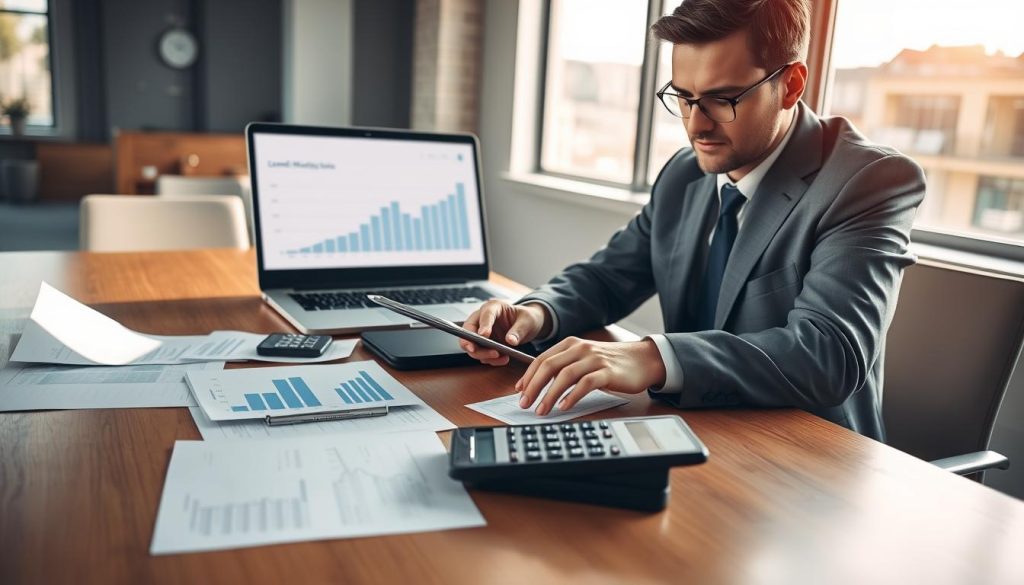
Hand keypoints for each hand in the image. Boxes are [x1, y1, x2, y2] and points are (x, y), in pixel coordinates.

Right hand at [459, 300, 549, 365]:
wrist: (527, 325)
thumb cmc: (526, 318)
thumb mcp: (527, 321)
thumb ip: (519, 330)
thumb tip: (510, 341)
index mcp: (493, 307)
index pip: (485, 314)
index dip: (483, 325)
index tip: (484, 335)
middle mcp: (482, 319)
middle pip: (469, 331)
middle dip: (472, 343)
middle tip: (482, 351)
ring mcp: (481, 333)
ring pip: (471, 345)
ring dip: (483, 354)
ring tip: (499, 357)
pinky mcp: (484, 345)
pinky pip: (481, 354)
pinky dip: (490, 360)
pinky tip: (503, 359)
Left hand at [515, 337, 666, 414]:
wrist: (643, 359)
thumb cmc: (612, 363)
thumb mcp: (585, 359)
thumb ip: (565, 366)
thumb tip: (540, 384)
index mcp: (571, 344)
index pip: (542, 359)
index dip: (528, 375)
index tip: (520, 390)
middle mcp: (581, 349)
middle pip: (549, 366)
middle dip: (533, 386)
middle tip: (524, 403)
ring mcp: (594, 359)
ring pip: (565, 375)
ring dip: (549, 394)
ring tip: (541, 409)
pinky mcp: (608, 372)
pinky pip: (585, 383)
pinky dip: (572, 396)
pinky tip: (564, 406)